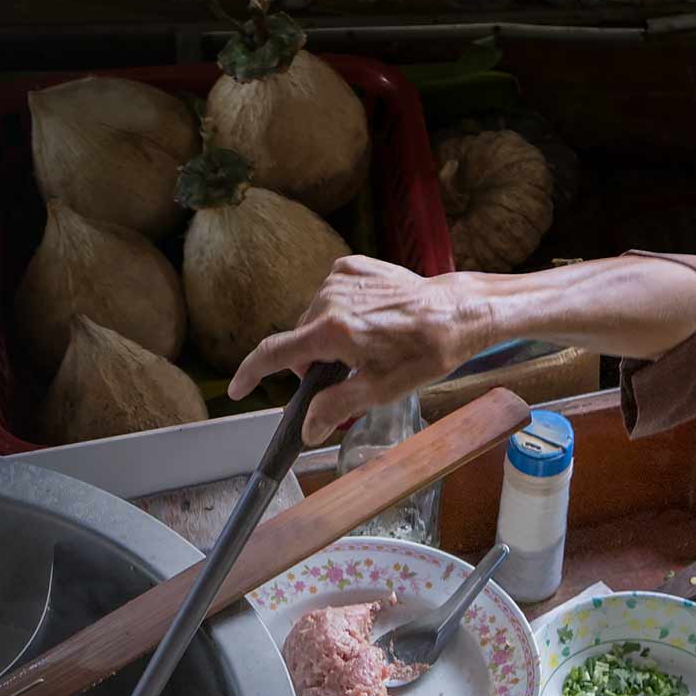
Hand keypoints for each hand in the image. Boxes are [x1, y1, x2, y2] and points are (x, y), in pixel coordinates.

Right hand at [228, 256, 491, 443]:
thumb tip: (307, 430)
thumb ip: (336, 407)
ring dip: (327, 336)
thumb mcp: (381, 390)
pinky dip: (339, 312)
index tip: (238, 388)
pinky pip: (330, 295)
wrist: (456, 311)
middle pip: (299, 339)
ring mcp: (340, 277)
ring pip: (313, 318)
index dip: (251, 373)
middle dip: (312, 362)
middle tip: (346, 375)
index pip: (275, 353)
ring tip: (367, 344)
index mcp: (333, 331)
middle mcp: (329, 298)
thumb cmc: (424, 353)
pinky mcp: (352, 265)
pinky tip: (370, 320)